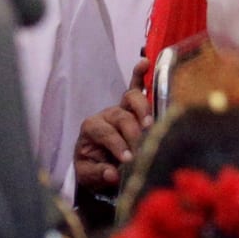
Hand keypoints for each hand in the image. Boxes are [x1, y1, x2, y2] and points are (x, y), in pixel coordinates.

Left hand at [74, 57, 151, 192]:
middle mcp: (106, 114)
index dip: (117, 145)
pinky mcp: (131, 107)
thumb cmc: (93, 166)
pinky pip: (135, 86)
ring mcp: (120, 108)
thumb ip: (98, 174)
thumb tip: (112, 174)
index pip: (106, 133)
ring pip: (131, 99)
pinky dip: (139, 74)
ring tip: (149, 123)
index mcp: (91, 129)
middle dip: (132, 132)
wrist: (97, 162)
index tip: (128, 160)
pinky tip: (145, 62)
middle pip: (121, 117)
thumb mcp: (89, 175)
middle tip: (141, 147)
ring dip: (142, 109)